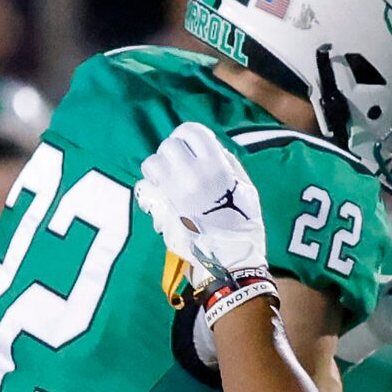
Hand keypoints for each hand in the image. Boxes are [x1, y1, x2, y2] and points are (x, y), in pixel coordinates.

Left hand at [136, 123, 268, 288]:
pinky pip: (145, 186)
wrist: (230, 261)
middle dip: (174, 152)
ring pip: (152, 162)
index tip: (193, 147)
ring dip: (159, 168)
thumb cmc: (244, 225)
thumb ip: (227, 163)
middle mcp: (191, 174)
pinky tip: (161, 195)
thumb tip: (211, 148)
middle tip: (181, 166)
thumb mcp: (246, 187)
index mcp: (215, 166)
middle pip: (169, 145)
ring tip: (170, 180)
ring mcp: (172, 192)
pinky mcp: (161, 210)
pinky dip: (150, 187)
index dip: (190, 136)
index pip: (191, 131)